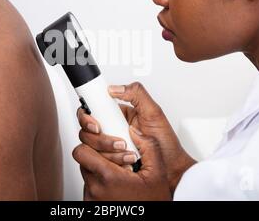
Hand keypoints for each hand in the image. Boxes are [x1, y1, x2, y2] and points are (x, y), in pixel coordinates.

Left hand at [73, 125, 171, 200]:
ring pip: (87, 173)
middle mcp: (95, 190)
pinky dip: (100, 183)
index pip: (81, 152)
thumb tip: (135, 132)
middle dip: (99, 155)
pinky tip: (117, 185)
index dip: (92, 144)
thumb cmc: (152, 203)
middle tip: (117, 159)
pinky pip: (90, 187)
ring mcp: (91, 199)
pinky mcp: (91, 206)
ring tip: (120, 173)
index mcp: (108, 178)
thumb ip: (149, 147)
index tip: (107, 145)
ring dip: (100, 170)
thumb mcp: (158, 173)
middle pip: (84, 160)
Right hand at [77, 82, 195, 191]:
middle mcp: (111, 128)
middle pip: (87, 130)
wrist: (171, 170)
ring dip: (108, 150)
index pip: (92, 110)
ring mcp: (109, 146)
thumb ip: (137, 94)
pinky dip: (109, 162)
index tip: (95, 124)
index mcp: (118, 114)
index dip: (87, 117)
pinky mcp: (109, 162)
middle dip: (100, 138)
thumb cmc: (166, 145)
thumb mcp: (154, 113)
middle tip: (118, 141)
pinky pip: (98, 161)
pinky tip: (124, 161)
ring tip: (128, 151)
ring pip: (91, 147)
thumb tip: (113, 89)